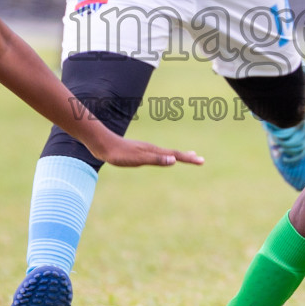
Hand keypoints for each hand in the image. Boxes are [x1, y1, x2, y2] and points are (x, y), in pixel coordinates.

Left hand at [83, 128, 204, 168]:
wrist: (102, 144)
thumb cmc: (119, 154)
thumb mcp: (138, 159)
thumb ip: (156, 159)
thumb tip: (174, 160)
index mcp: (153, 151)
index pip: (176, 155)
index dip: (189, 158)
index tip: (202, 161)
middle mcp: (152, 148)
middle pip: (173, 152)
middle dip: (187, 156)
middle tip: (200, 159)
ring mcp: (145, 149)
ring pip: (166, 152)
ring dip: (178, 155)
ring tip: (186, 156)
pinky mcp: (138, 151)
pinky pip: (157, 154)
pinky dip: (166, 155)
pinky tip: (163, 157)